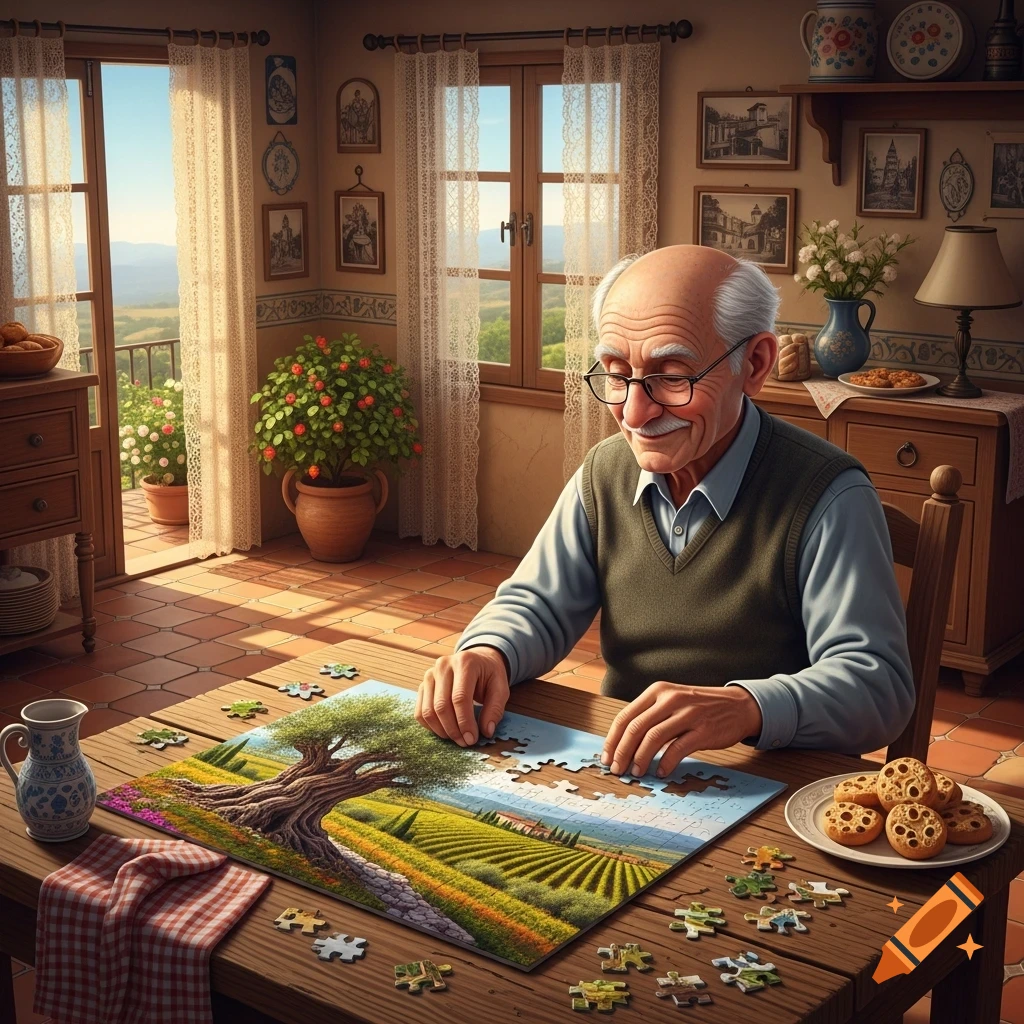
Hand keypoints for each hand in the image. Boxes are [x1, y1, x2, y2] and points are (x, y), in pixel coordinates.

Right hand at [416, 646, 510, 746]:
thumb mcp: (500, 687)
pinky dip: (430, 726)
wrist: (477, 660)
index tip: (472, 739)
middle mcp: (443, 666)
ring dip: (441, 730)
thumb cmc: (489, 675)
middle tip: (465, 742)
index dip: (465, 722)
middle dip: (453, 729)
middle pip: (442, 706)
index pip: (460, 698)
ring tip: (457, 738)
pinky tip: (444, 731)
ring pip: (428, 710)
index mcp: (465, 663)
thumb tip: (486, 731)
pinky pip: (420, 711)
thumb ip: (495, 708)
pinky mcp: (423, 685)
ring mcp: (430, 674)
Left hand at [601, 681, 762, 777]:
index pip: (626, 716)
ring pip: (653, 738)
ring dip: (640, 759)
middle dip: (622, 752)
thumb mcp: (671, 701)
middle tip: (617, 770)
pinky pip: (677, 748)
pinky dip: (665, 763)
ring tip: (636, 772)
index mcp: (657, 691)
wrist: (738, 705)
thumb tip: (623, 744)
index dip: (613, 739)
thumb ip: (650, 716)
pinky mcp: (703, 730)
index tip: (606, 757)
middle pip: (636, 727)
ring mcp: (687, 714)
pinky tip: (660, 772)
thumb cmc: (699, 706)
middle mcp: (670, 699)